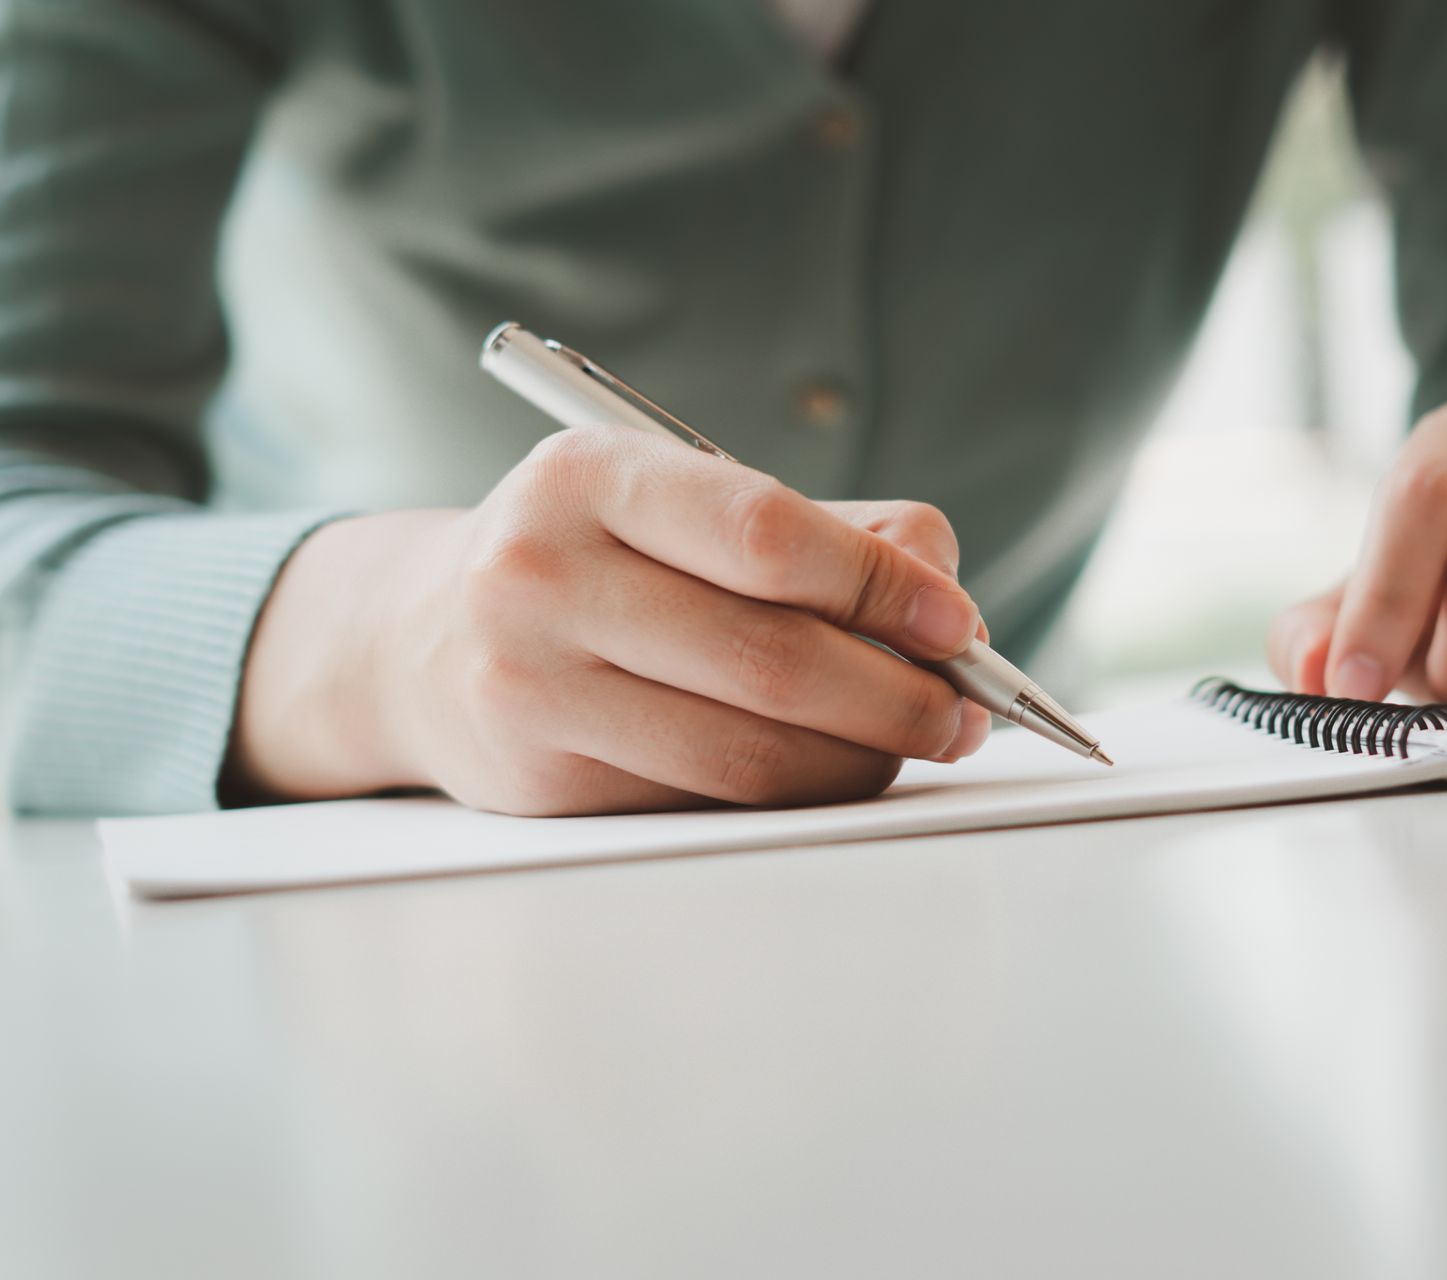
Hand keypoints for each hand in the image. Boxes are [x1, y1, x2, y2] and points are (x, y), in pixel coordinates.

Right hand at [228, 426, 994, 814]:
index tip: (960, 625)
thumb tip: (946, 594)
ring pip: (745, 752)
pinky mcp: (541, 779)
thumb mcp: (683, 501)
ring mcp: (530, 685)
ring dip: (860, 758)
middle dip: (897, 695)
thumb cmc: (597, 559)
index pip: (765, 533)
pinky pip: (707, 800)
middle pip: (768, 658)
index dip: (881, 586)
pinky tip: (833, 765)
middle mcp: (541, 574)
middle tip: (967, 710)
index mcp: (590, 476)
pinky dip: (795, 789)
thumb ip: (826, 531)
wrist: (423, 640)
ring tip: (916, 741)